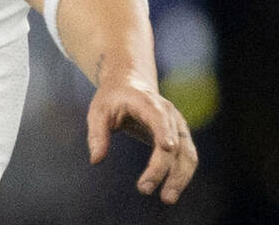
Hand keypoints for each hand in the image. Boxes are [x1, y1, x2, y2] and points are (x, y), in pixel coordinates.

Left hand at [86, 76, 197, 203]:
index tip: (165, 148)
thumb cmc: (112, 98)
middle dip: (163, 168)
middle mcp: (168, 113)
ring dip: (180, 177)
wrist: (130, 83)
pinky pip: (187, 158)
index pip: (158, 117)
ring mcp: (178, 125)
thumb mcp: (98, 111)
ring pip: (187, 154)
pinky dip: (182, 174)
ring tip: (167, 198)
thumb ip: (97, 134)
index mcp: (147, 102)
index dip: (163, 131)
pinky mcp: (181, 137)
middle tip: (144, 189)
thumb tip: (95, 160)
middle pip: (174, 142)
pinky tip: (171, 190)